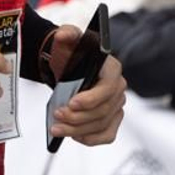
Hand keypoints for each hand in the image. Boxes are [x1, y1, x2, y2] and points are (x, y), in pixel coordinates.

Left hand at [45, 26, 126, 146]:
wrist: (67, 66)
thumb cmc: (70, 54)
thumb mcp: (67, 40)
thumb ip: (67, 35)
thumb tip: (64, 35)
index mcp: (112, 69)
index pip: (108, 87)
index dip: (91, 98)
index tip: (71, 103)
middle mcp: (118, 88)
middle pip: (103, 110)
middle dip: (78, 117)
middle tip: (56, 116)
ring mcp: (116, 105)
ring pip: (102, 124)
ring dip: (78, 130)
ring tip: (56, 128)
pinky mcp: (111, 119)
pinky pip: (107, 134)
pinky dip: (90, 139)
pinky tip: (73, 136)